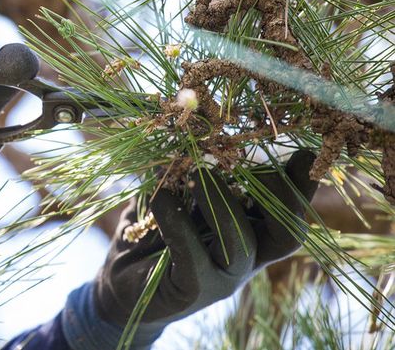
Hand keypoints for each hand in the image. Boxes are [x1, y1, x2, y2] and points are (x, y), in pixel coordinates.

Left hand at [94, 150, 318, 325]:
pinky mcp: (191, 290)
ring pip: (240, 242)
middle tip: (251, 161)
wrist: (121, 282)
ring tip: (197, 171)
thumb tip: (195, 133)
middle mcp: (249, 254)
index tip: (295, 146)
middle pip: (289, 232)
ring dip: (220, 202)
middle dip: (281, 194)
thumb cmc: (154, 230)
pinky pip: (193, 255)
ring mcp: (223, 277)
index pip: (293, 206)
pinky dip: (176, 222)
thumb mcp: (177, 193)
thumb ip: (194, 168)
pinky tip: (160, 199)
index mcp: (254, 227)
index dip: (302, 179)